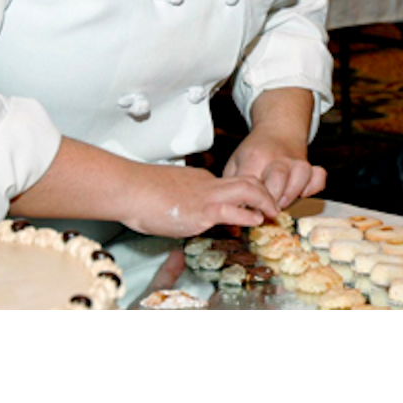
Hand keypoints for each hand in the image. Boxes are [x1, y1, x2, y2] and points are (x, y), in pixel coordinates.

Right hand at [121, 164, 280, 238]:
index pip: (232, 185)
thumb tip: (183, 214)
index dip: (248, 195)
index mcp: (201, 181)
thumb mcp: (168, 194)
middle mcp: (208, 185)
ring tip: (272, 214)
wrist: (129, 189)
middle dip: (265, 193)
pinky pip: (232, 211)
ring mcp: (206, 197)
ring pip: (248, 190)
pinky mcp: (201, 211)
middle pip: (247, 181)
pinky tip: (255, 221)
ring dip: (264, 202)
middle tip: (273, 207)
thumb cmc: (140, 193)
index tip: (256, 206)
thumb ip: (183, 202)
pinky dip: (248, 215)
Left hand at [223, 127, 325, 210]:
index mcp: (255, 156)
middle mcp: (278, 157)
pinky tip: (302, 193)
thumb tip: (229, 207)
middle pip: (278, 177)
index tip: (246, 210)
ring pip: (301, 175)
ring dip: (292, 193)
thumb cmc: (255, 152)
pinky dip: (312, 187)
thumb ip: (232, 184)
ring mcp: (296, 161)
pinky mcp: (310, 167)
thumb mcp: (236, 163)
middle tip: (265, 211)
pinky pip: (318, 177)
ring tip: (281, 202)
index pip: (251, 183)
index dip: (248, 201)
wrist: (278, 131)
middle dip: (271, 200)